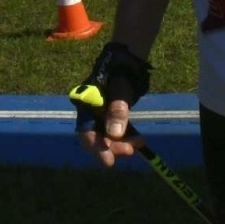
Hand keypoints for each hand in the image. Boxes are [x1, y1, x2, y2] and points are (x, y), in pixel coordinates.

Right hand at [70, 42, 150, 167]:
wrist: (127, 62)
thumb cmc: (120, 72)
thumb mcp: (120, 89)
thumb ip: (117, 110)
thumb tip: (115, 133)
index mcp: (85, 105)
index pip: (86, 132)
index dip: (97, 148)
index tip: (109, 162)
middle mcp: (90, 114)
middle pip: (96, 139)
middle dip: (112, 148)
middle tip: (130, 151)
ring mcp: (100, 116)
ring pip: (107, 138)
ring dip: (121, 144)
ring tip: (139, 144)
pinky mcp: (110, 118)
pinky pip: (116, 133)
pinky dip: (125, 138)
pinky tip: (137, 140)